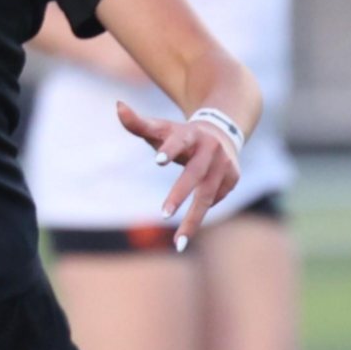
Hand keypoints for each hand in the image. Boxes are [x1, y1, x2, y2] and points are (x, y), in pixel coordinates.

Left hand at [115, 101, 240, 250]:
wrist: (222, 130)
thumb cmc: (181, 135)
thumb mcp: (161, 129)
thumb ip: (137, 123)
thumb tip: (117, 105)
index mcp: (191, 134)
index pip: (179, 141)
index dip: (169, 149)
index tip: (157, 160)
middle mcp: (211, 149)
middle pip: (194, 175)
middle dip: (179, 194)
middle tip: (163, 214)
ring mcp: (224, 165)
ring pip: (207, 196)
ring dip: (193, 220)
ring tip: (178, 244)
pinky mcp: (232, 178)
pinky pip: (214, 200)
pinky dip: (201, 212)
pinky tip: (189, 224)